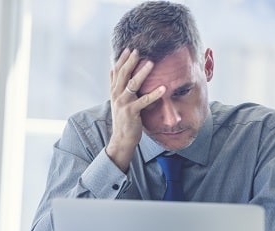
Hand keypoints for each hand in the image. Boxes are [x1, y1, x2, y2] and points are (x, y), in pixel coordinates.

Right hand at [106, 48, 164, 171]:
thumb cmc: (123, 119)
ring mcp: (123, 104)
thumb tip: (111, 69)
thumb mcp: (117, 100)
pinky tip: (163, 88)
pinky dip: (154, 94)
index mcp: (114, 91)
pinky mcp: (131, 113)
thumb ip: (116, 85)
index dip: (121, 59)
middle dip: (130, 62)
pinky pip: (144, 101)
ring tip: (151, 63)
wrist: (121, 139)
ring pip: (132, 85)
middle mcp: (117, 96)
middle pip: (123, 75)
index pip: (116, 72)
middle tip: (138, 50)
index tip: (129, 48)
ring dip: (142, 73)